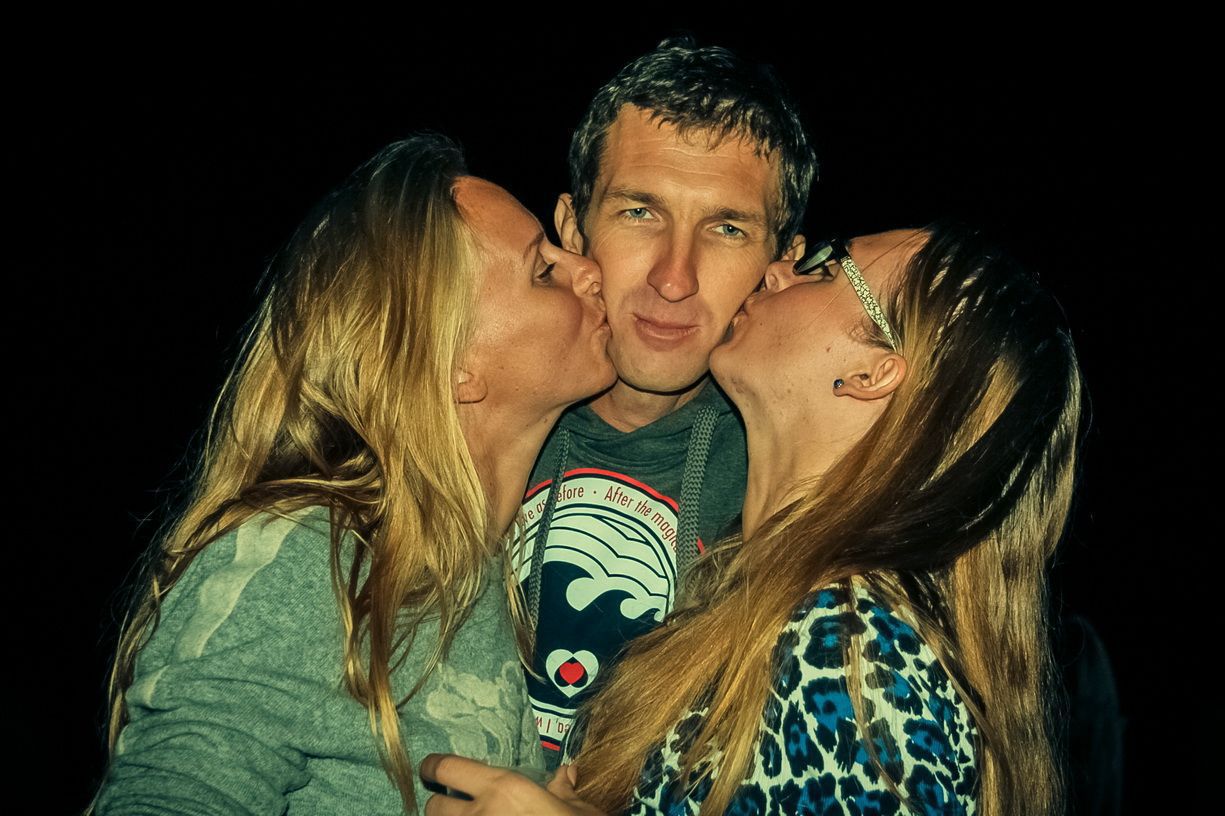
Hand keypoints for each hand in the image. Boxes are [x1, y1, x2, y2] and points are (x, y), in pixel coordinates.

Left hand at [420, 754, 604, 815]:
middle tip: (456, 806)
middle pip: (434, 805)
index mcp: (504, 788)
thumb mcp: (577, 811)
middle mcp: (480, 814)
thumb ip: (564, 791)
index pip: (447, 767)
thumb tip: (567, 772)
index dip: (433, 766)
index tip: (430, 768)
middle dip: (441, 805)